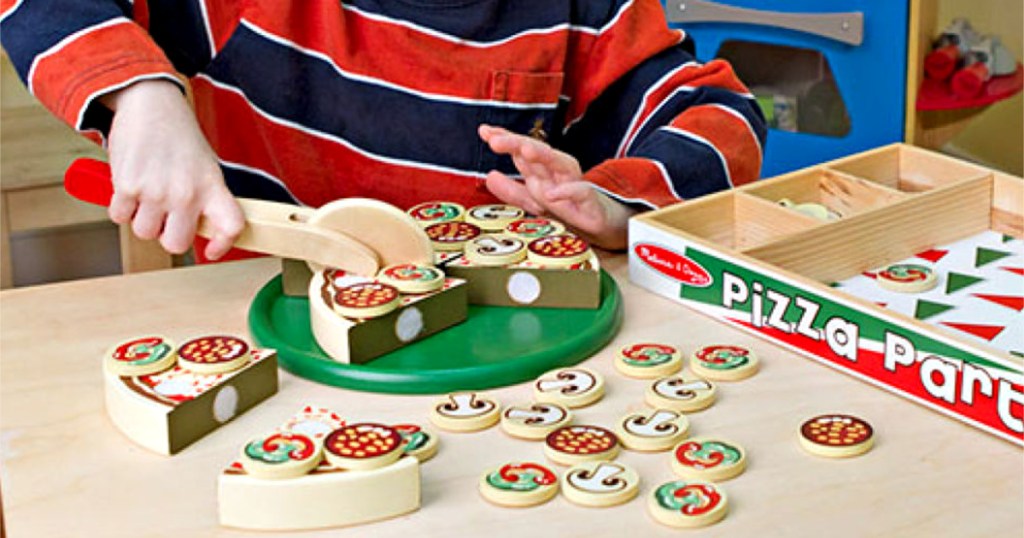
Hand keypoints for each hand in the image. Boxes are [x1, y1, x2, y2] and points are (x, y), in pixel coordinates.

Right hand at [100, 79, 243, 259]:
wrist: (150, 105)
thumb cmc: (179, 138)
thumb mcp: (205, 167)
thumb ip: (206, 200)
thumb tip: (201, 231)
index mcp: (213, 187)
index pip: (231, 226)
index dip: (223, 244)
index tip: (212, 250)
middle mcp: (187, 193)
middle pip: (176, 244)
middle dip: (168, 235)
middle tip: (166, 217)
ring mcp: (156, 191)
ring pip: (144, 232)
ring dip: (142, 219)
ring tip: (147, 194)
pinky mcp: (127, 186)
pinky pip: (119, 216)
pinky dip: (121, 206)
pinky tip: (130, 186)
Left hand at [478, 124, 634, 249]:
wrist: (598, 222)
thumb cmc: (567, 205)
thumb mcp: (534, 199)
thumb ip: (512, 190)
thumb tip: (490, 175)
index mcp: (542, 169)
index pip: (522, 149)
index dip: (504, 138)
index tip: (484, 131)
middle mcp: (557, 171)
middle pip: (537, 151)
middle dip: (517, 143)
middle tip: (496, 140)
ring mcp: (574, 183)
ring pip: (559, 163)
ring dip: (543, 156)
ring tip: (524, 151)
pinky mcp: (589, 201)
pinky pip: (580, 192)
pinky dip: (566, 192)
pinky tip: (551, 194)